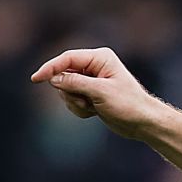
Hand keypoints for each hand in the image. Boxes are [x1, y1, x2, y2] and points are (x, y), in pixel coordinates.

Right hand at [30, 47, 163, 137]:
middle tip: (85, 102)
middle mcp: (94, 66)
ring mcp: (91, 81)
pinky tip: (93, 113)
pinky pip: (72, 100)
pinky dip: (78, 109)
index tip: (36, 79)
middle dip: (69, 91)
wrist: (144, 124)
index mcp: (99, 58)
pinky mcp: (90, 95)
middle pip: (63, 75)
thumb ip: (75, 83)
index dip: (50, 68)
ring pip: (66, 89)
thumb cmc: (129, 105)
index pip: (67, 59)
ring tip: (92, 108)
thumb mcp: (101, 92)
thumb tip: (54, 79)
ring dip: (74, 102)